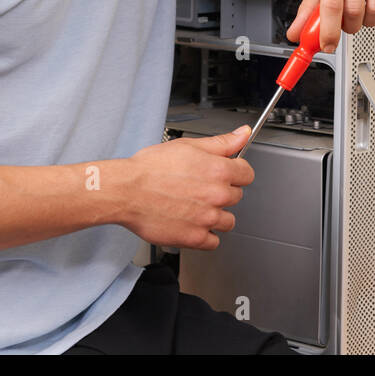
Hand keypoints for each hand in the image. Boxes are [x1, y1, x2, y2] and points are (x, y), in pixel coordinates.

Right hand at [123, 127, 255, 248]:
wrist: (126, 191)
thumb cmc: (151, 168)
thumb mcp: (188, 145)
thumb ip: (222, 142)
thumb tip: (243, 133)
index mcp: (219, 170)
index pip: (247, 174)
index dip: (235, 172)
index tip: (226, 174)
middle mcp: (217, 195)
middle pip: (237, 196)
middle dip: (222, 192)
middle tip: (200, 189)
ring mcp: (207, 218)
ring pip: (228, 221)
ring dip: (216, 215)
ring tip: (195, 207)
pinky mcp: (195, 238)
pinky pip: (213, 242)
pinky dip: (205, 236)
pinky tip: (192, 224)